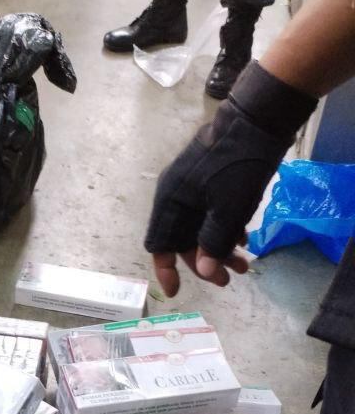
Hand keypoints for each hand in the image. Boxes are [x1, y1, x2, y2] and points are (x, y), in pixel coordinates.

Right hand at [145, 87, 293, 295]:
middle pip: (182, 239)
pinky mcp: (208, 180)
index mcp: (170, 201)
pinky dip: (224, 229)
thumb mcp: (228, 210)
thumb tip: (204, 270)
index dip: (166, 269)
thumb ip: (213, 241)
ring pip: (200, 227)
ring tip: (244, 264)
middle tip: (229, 279)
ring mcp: (192, 186)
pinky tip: (243, 239)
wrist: (254, 121)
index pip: (159, 244)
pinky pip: (210, 213)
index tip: (177, 292)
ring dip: (219, 248)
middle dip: (205, 262)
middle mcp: (175, 195)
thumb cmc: (236, 167)